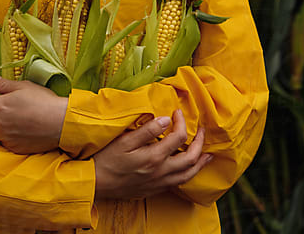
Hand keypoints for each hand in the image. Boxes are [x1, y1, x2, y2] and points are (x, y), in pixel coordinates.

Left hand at [0, 75, 67, 153]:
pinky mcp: (14, 147)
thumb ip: (5, 83)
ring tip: (3, 121)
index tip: (1, 97)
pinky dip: (4, 136)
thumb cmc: (44, 101)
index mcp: (0, 105)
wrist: (60, 122)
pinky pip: (2, 142)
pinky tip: (14, 131)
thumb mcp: (25, 87)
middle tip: (2, 108)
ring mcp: (5, 136)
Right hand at [93, 109, 211, 199]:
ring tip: (208, 155)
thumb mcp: (123, 141)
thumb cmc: (106, 159)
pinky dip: (189, 174)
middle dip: (200, 143)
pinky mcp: (155, 189)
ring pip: (188, 175)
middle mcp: (161, 172)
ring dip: (201, 163)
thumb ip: (146, 130)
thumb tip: (165, 119)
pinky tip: (189, 169)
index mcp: (154, 157)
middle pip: (190, 158)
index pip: (178, 137)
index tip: (177, 113)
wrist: (96, 184)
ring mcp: (159, 183)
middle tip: (202, 131)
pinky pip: (179, 183)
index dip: (181, 122)